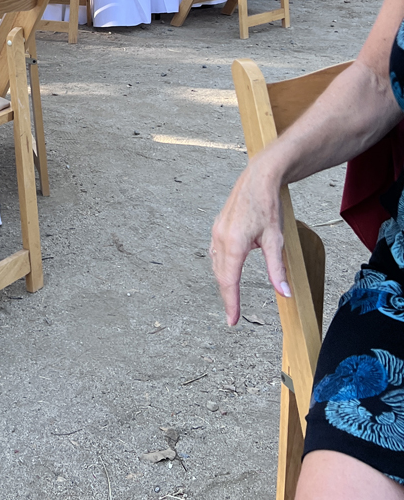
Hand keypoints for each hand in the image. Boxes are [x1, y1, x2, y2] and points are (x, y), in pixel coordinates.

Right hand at [209, 157, 290, 325]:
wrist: (259, 178)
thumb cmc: (267, 206)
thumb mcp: (275, 240)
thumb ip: (276, 269)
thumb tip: (283, 293)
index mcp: (233, 244)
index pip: (229, 281)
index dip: (231, 303)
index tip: (232, 321)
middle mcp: (220, 238)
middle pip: (220, 275)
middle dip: (227, 296)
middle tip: (234, 315)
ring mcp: (217, 231)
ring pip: (216, 264)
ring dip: (223, 281)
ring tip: (232, 297)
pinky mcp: (218, 226)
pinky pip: (216, 252)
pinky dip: (221, 266)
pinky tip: (227, 270)